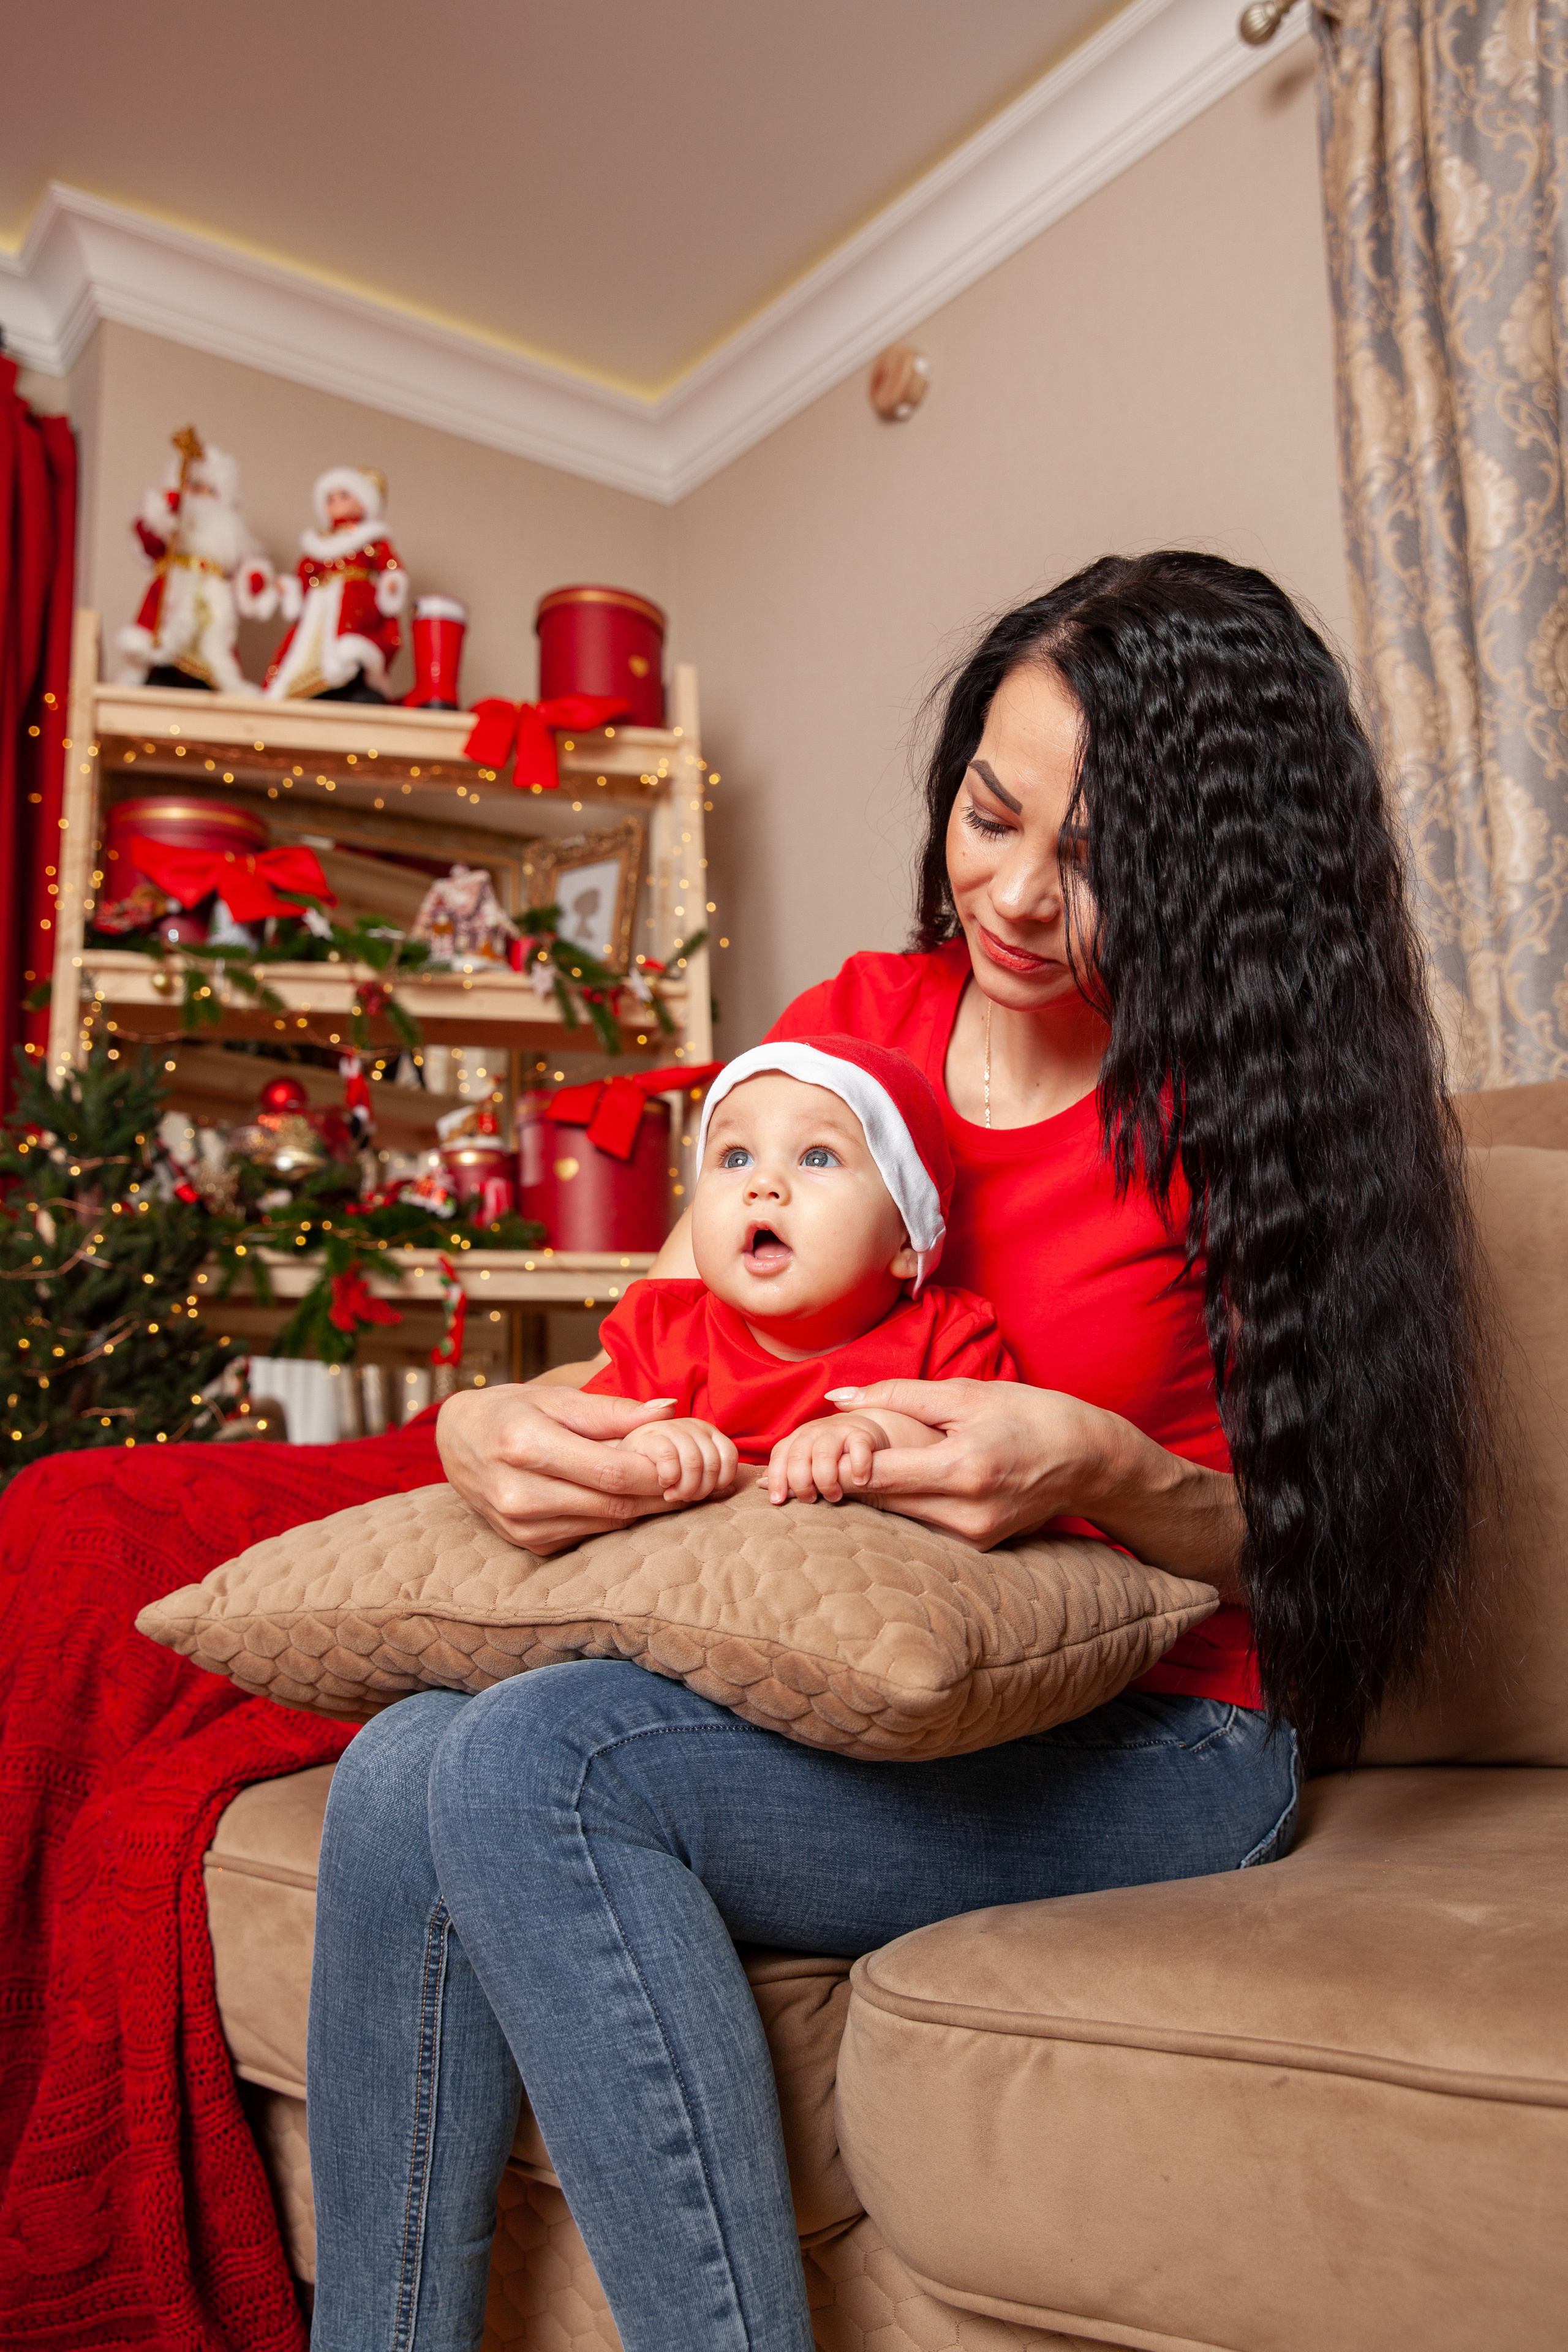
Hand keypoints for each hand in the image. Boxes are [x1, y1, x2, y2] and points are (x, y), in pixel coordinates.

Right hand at [437, 1383, 693, 1555]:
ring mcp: (519, 1525)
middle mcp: (517, 1493)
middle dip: (659, 1493)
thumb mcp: (556, 1398)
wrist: (458, 1442)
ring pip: (606, 1524)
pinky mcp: (526, 1544)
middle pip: (612, 1503)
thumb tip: (667, 1412)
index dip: (657, 1471)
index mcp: (524, 1447)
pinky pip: (589, 1535)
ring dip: (642, 1508)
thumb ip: (613, 1409)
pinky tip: (627, 1499)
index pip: (610, 1471)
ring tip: (665, 1484)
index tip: (684, 1461)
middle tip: (689, 1477)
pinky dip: (614, 1518)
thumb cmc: (511, 1411)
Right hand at [619, 1416, 739, 1504]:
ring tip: (671, 1494)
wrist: (619, 1460)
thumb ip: (709, 1479)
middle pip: (713, 1463)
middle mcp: (692, 1425)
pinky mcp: (649, 1436)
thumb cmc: (658, 1471)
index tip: (701, 1493)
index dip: (720, 1481)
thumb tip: (730, 1489)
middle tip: (683, 1497)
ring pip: (694, 1463)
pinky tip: (661, 1483)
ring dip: (684, 1487)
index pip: (729, 1456)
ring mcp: (671, 1427)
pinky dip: (669, 1477)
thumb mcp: (688, 1474)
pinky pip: (670, 1457)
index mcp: (705, 1431)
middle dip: (700, 1489)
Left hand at [766, 1412, 890, 1504]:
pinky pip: (858, 1449)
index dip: (776, 1478)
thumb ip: (787, 1471)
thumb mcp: (807, 1460)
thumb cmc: (831, 1452)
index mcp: (798, 1438)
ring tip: (834, 1496)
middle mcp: (814, 1431)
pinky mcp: (862, 1433)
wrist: (864, 1430)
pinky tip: (859, 1482)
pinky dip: (858, 1467)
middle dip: (801, 1483)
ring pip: (823, 1454)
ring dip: (826, 1480)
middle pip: (798, 1456)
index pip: (780, 1455)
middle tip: (810, 1501)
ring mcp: (838, 1430)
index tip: (777, 1501)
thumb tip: (761, 1484)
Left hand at [830, 1379, 1240, 1586]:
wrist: (1091, 1460)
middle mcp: (966, 1513)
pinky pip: (922, 1522)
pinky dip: (904, 1501)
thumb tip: (836, 1398)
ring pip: (898, 1515)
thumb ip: (897, 1395)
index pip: (875, 1476)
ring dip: (873, 1492)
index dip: (832, 1467)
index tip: (804, 1454)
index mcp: (962, 1469)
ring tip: (847, 1467)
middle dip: (843, 1480)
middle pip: (880, 1501)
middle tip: (810, 1462)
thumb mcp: (966, 1393)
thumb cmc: (1031, 1415)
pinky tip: (896, 1482)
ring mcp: (973, 1536)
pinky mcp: (977, 1545)